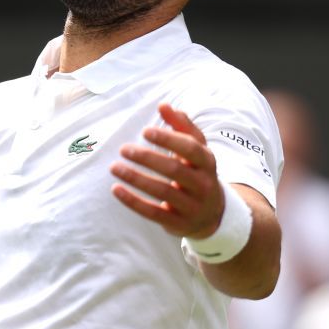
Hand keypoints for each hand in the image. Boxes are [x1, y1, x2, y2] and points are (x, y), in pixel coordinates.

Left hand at [109, 104, 223, 238]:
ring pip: (163, 192)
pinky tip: (115, 189)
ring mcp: (192, 206)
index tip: (144, 131)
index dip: (168, 139)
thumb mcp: (197, 151)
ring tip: (114, 167)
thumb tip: (164, 105)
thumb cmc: (197, 173)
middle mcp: (203, 184)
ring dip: (136, 178)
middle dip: (147, 158)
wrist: (213, 215)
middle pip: (175, 170)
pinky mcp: (178, 223)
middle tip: (123, 149)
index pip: (191, 148)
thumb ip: (182, 127)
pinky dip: (133, 201)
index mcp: (207, 163)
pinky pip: (153, 213)